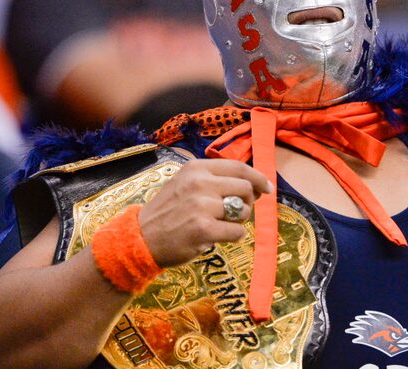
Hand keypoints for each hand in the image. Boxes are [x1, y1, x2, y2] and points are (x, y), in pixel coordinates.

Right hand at [138, 160, 272, 266]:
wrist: (140, 238)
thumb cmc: (168, 212)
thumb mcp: (186, 184)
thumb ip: (215, 180)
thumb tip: (254, 185)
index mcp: (197, 168)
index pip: (239, 167)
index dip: (258, 177)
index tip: (267, 187)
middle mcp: (199, 183)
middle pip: (245, 188)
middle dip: (248, 201)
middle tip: (238, 212)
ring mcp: (201, 206)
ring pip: (243, 211)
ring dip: (239, 221)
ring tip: (221, 225)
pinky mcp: (203, 229)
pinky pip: (236, 232)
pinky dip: (232, 237)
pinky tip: (218, 237)